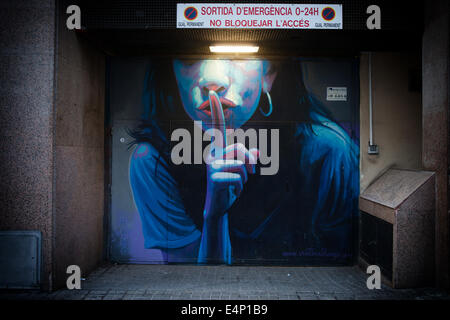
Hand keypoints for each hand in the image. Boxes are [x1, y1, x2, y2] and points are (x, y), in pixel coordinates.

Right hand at [203, 91, 258, 220]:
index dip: (217, 110)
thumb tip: (258, 155)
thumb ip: (248, 161)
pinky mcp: (214, 178)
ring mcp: (212, 166)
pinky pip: (238, 176)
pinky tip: (234, 193)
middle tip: (251, 173)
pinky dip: (241, 187)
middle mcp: (213, 155)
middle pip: (240, 148)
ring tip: (238, 185)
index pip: (218, 127)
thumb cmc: (229, 186)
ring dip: (245, 178)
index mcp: (218, 151)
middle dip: (250, 162)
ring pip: (241, 164)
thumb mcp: (240, 172)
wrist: (219, 207)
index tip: (212, 92)